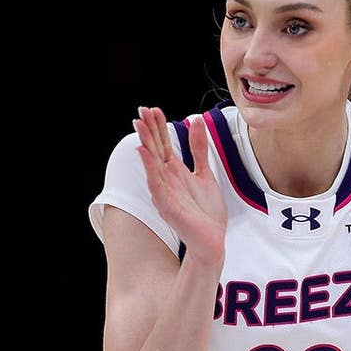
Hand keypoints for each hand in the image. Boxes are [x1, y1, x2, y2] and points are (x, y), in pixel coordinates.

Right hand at [134, 106, 226, 267]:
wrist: (212, 241)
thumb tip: (196, 121)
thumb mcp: (205, 173)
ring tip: (138, 125)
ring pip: (152, 163)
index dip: (158, 127)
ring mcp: (165, 193)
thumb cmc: (206, 212)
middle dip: (149, 130)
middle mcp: (167, 180)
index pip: (163, 144)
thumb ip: (199, 149)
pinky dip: (150, 167)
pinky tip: (144, 152)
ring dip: (145, 143)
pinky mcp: (166, 206)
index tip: (153, 109)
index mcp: (175, 172)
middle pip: (155, 150)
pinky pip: (156, 183)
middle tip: (141, 110)